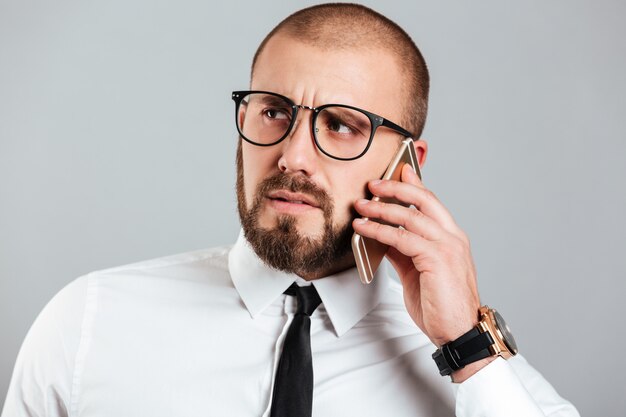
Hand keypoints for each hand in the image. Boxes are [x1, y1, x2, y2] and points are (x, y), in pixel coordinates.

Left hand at [352, 164, 480, 360]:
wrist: (458, 332)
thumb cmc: (441, 305)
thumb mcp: (418, 272)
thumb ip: (404, 250)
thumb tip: (383, 235)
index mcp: (452, 238)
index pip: (431, 203)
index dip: (414, 185)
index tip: (400, 171)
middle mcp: (453, 238)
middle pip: (423, 200)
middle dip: (396, 188)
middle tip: (373, 184)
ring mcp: (447, 247)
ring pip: (410, 217)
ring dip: (381, 209)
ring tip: (360, 206)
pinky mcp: (436, 259)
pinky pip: (402, 238)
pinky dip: (379, 230)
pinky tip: (364, 228)